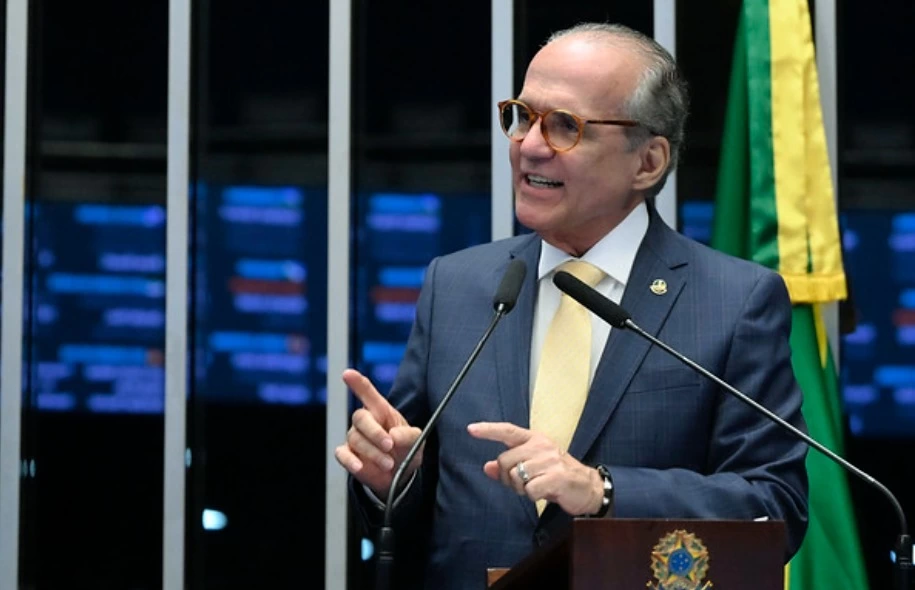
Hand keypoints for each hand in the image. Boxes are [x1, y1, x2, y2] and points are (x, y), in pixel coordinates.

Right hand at [334, 369, 422, 499]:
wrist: (400, 475)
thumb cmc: (406, 450)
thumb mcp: (416, 440)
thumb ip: (409, 436)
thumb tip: (394, 435)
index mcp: (381, 411)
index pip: (368, 393)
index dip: (357, 383)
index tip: (347, 374)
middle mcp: (366, 422)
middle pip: (360, 417)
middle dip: (375, 432)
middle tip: (389, 445)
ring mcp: (355, 438)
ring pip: (356, 439)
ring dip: (373, 452)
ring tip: (389, 464)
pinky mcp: (348, 455)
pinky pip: (342, 454)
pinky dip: (350, 461)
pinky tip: (360, 467)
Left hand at [467, 422, 602, 516]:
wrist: (588, 487)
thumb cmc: (556, 475)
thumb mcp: (532, 467)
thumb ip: (509, 466)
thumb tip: (486, 467)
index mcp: (534, 439)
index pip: (508, 431)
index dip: (488, 430)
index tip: (470, 429)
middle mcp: (541, 446)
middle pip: (505, 461)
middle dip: (507, 478)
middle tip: (521, 485)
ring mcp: (550, 460)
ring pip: (515, 477)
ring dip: (520, 489)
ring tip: (535, 487)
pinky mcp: (557, 477)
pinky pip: (530, 489)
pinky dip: (532, 496)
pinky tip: (544, 493)